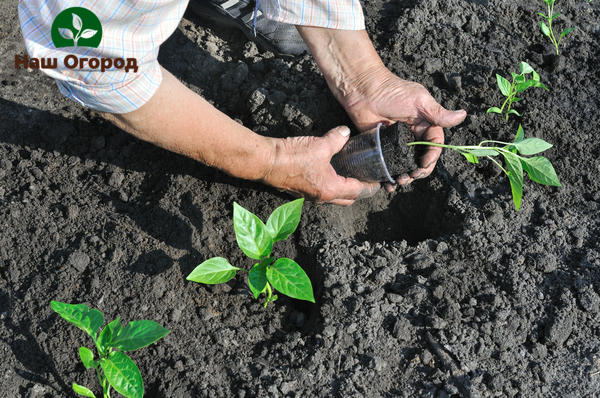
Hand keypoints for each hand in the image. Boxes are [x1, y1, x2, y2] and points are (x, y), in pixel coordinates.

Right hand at [263, 126, 379, 205]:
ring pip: (334, 197)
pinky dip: (330, 184)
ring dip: (344, 188)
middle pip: (348, 199)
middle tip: (366, 178)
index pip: (358, 191)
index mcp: (330, 189)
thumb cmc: (292, 157)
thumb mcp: (320, 145)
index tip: (379, 181)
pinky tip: (330, 170)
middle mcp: (322, 197)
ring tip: (350, 174)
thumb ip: (337, 139)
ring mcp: (310, 195)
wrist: (266, 162)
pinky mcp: (301, 190)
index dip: (371, 186)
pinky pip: (322, 191)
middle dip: (359, 191)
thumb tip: (345, 132)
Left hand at [342, 66, 466, 189]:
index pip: (434, 145)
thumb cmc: (392, 92)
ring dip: (406, 176)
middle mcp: (412, 135)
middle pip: (421, 158)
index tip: (423, 164)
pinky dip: (389, 176)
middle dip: (419, 170)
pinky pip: (388, 165)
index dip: (431, 157)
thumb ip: (438, 113)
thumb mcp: (419, 101)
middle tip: (411, 176)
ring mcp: (397, 143)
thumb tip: (463, 115)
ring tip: (400, 181)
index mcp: (425, 124)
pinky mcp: (382, 147)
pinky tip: (388, 183)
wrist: (363, 90)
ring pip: (405, 164)